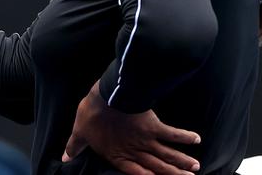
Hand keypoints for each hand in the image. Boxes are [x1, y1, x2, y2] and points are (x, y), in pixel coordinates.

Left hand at [63, 82, 201, 174]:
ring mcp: (145, 140)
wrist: (106, 95)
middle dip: (172, 173)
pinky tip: (196, 139)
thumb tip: (65, 158)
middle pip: (157, 166)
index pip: (134, 171)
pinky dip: (185, 137)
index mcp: (117, 154)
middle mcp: (134, 150)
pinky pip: (172, 134)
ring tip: (196, 167)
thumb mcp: (80, 130)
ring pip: (168, 154)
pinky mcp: (153, 126)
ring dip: (182, 161)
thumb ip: (75, 146)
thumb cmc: (92, 112)